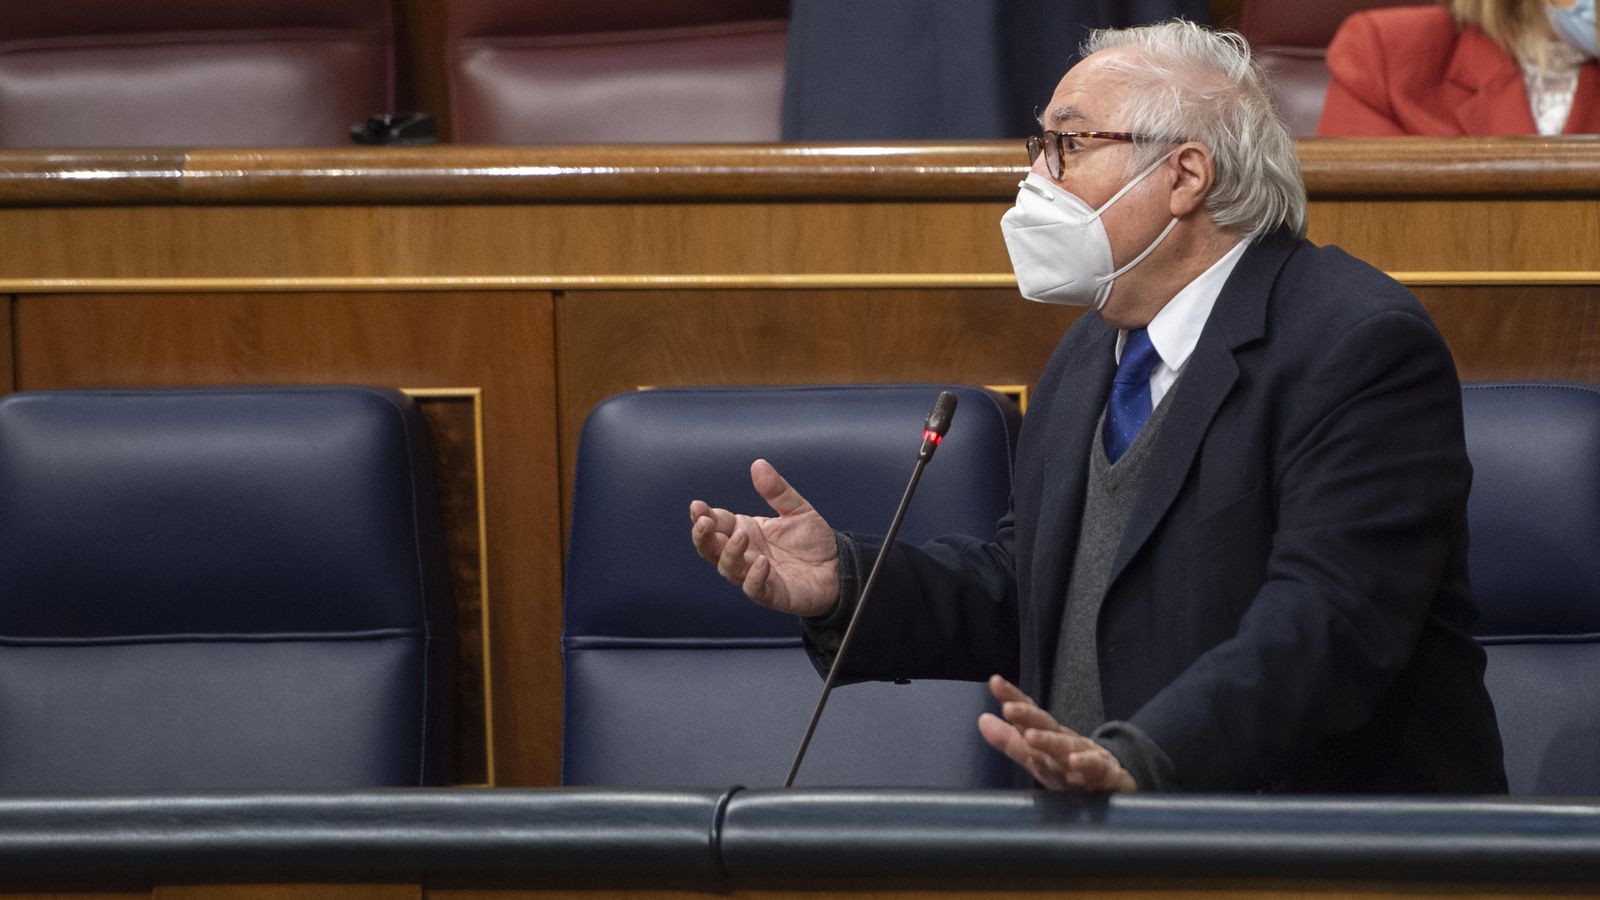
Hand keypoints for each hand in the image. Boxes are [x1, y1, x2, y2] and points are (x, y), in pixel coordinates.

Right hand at [688, 459, 839, 616]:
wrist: (838, 568)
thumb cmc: (813, 540)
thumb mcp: (797, 509)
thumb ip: (777, 490)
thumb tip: (758, 463)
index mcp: (746, 530)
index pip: (717, 523)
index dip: (704, 516)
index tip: (698, 506)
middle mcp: (744, 554)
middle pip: (711, 548)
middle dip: (703, 536)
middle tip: (704, 522)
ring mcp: (754, 575)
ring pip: (728, 569)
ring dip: (729, 553)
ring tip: (741, 536)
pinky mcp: (771, 593)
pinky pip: (754, 589)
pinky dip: (754, 577)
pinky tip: (761, 563)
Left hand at [977, 675, 1136, 791]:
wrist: (1117, 784)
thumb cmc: (1070, 769)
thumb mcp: (1038, 758)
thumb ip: (1011, 742)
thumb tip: (982, 720)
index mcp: (1049, 737)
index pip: (1029, 715)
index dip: (1013, 698)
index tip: (994, 682)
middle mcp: (1066, 742)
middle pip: (1047, 726)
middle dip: (1028, 717)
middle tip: (1009, 708)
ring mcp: (1087, 756)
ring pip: (1067, 747)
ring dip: (1050, 741)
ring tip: (1032, 737)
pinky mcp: (1106, 775)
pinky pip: (1096, 769)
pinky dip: (1086, 764)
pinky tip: (1074, 762)